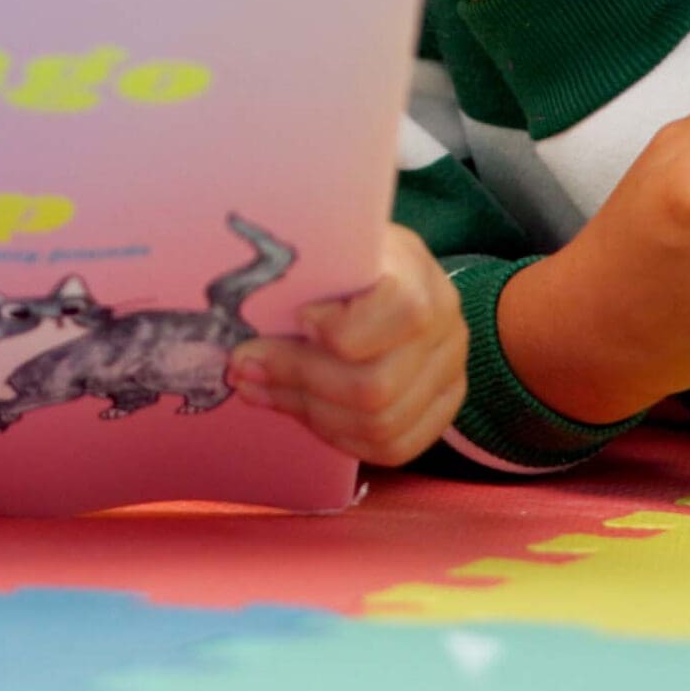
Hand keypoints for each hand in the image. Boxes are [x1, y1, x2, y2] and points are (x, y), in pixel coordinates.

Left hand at [228, 223, 467, 464]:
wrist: (392, 274)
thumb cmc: (344, 256)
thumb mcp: (326, 243)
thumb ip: (300, 271)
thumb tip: (239, 322)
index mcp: (419, 274)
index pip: (401, 313)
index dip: (342, 329)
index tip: (298, 319)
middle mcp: (447, 327)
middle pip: (375, 384)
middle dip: (299, 379)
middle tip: (245, 366)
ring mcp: (450, 374)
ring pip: (379, 424)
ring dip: (307, 411)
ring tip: (261, 388)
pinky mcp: (441, 410)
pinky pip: (392, 448)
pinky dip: (338, 437)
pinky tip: (300, 410)